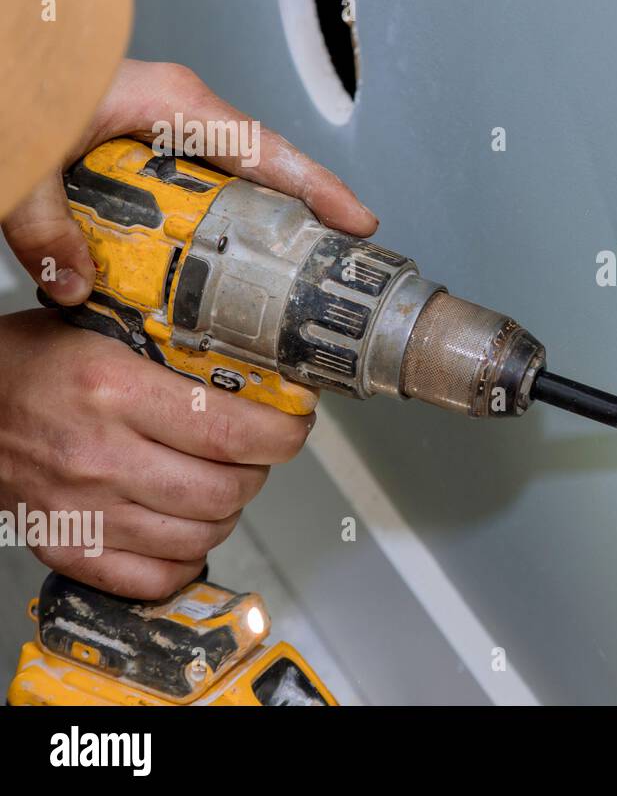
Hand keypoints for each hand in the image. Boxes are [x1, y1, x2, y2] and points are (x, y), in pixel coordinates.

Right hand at [0, 309, 316, 598]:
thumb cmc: (29, 365)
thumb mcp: (102, 331)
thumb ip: (174, 350)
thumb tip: (259, 364)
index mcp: (113, 390)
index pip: (231, 431)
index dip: (281, 435)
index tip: (293, 426)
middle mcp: (98, 455)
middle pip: (225, 491)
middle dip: (259, 472)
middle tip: (256, 453)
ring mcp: (82, 510)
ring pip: (201, 536)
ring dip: (228, 512)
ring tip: (221, 484)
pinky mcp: (67, 549)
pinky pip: (155, 578)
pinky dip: (186, 558)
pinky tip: (186, 527)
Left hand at [2, 58, 377, 303]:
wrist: (0, 55)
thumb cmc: (14, 78)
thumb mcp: (22, 161)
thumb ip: (42, 225)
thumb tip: (74, 284)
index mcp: (172, 102)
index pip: (268, 150)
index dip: (321, 188)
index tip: (358, 221)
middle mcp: (180, 109)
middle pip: (264, 169)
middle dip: (303, 215)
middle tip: (329, 266)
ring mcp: (168, 123)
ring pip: (234, 179)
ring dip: (257, 224)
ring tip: (280, 277)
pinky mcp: (148, 139)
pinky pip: (201, 184)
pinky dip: (215, 221)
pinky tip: (206, 260)